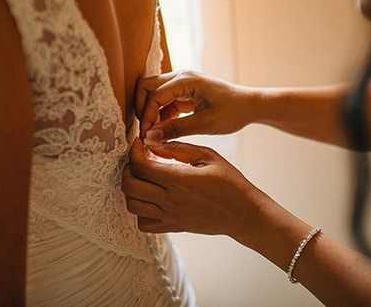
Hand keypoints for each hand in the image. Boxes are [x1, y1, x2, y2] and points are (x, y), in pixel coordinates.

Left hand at [122, 138, 265, 241]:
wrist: (243, 213)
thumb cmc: (229, 182)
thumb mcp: (209, 155)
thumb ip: (179, 147)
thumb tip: (153, 142)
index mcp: (180, 179)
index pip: (140, 166)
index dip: (134, 152)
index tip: (139, 144)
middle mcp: (171, 200)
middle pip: (129, 186)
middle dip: (127, 169)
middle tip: (138, 160)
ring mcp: (170, 216)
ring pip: (132, 205)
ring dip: (132, 189)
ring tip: (143, 178)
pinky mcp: (173, 227)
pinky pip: (143, 223)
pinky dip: (140, 211)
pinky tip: (150, 198)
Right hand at [135, 70, 257, 140]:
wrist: (250, 105)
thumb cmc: (232, 112)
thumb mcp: (204, 124)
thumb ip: (175, 129)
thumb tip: (150, 137)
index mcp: (186, 80)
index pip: (153, 96)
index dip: (146, 117)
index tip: (147, 138)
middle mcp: (181, 76)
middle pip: (146, 87)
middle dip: (142, 109)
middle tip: (147, 132)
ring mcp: (182, 83)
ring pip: (153, 94)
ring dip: (151, 113)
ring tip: (156, 135)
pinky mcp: (185, 92)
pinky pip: (164, 101)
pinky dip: (161, 115)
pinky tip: (165, 132)